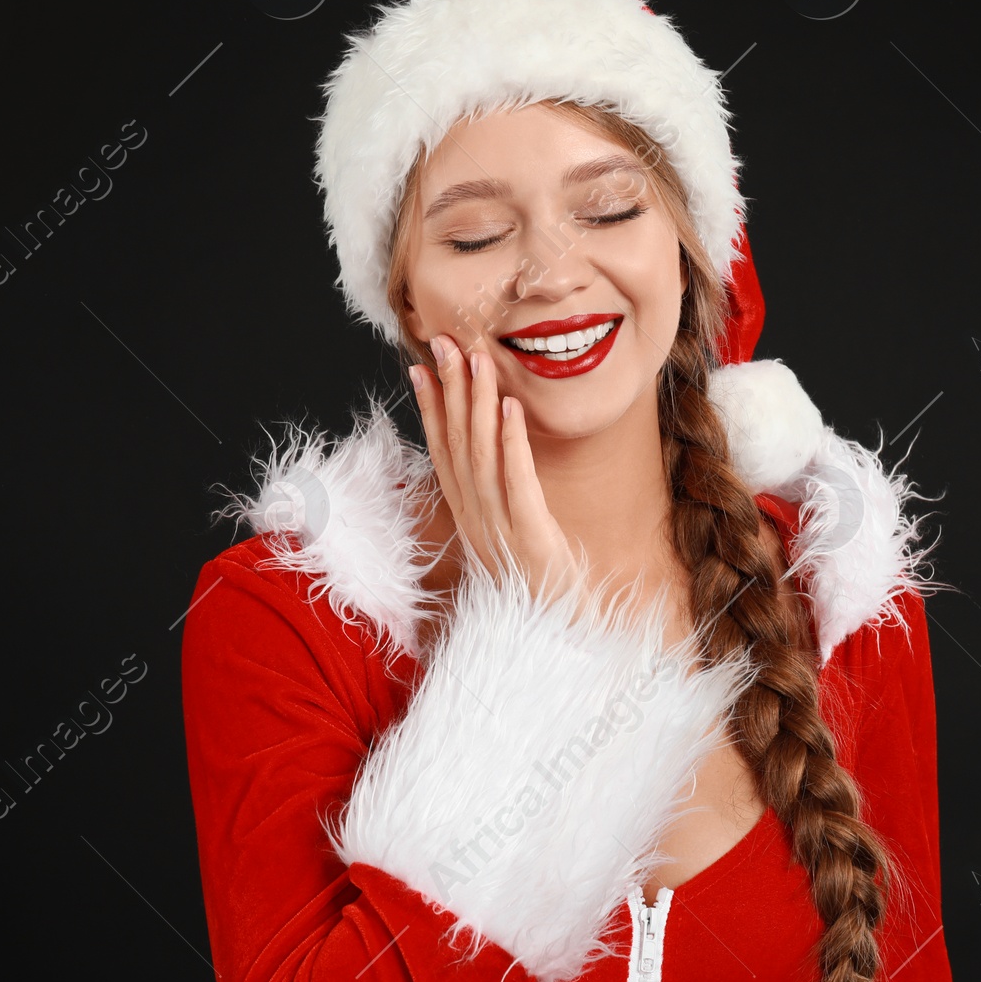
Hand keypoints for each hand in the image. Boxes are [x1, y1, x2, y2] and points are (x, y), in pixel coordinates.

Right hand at [410, 333, 585, 605]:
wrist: (560, 638)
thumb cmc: (539, 586)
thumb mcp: (510, 538)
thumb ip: (497, 501)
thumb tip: (490, 460)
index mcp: (467, 517)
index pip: (442, 452)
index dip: (430, 408)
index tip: (420, 366)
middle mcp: (475, 520)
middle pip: (456, 444)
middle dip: (449, 390)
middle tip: (444, 343)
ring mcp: (498, 528)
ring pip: (480, 456)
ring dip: (477, 403)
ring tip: (480, 360)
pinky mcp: (529, 536)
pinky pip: (516, 481)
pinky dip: (511, 442)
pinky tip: (510, 407)